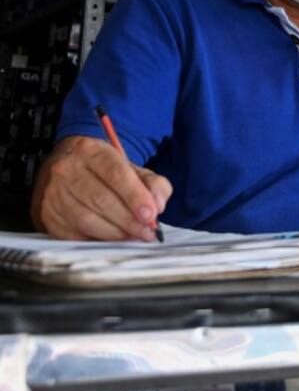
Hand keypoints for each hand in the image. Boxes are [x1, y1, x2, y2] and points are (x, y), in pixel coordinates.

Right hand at [31, 136, 171, 240]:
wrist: (65, 168)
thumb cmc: (103, 170)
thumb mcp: (131, 167)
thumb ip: (152, 183)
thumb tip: (158, 205)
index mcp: (92, 151)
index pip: (116, 174)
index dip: (135, 197)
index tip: (150, 215)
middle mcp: (67, 170)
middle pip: (101, 200)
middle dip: (128, 220)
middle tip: (147, 232)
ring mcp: (54, 193)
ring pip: (86, 219)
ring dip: (115, 233)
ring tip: (133, 236)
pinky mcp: (47, 215)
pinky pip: (73, 234)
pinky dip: (97, 239)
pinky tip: (112, 239)